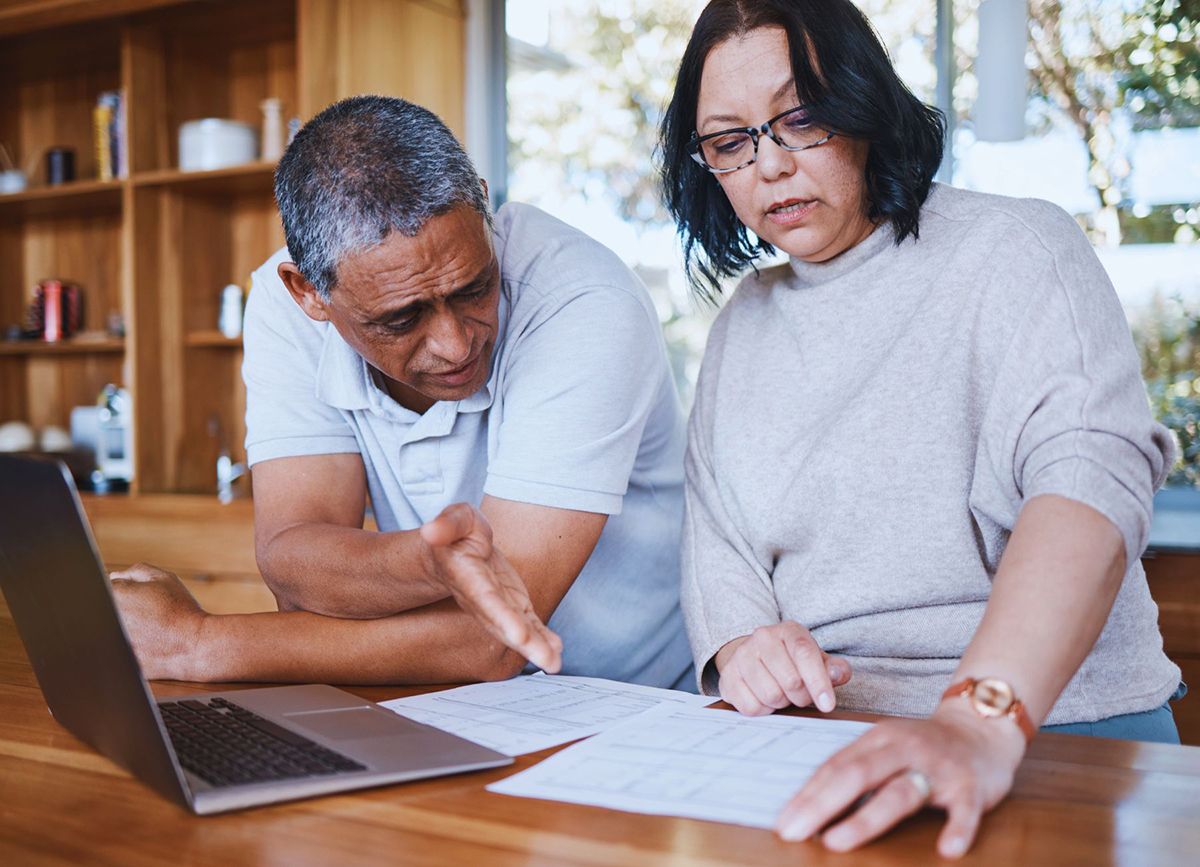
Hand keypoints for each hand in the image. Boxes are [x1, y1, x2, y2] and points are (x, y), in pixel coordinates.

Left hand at [110, 563, 208, 680]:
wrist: (194, 644)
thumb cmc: (181, 610)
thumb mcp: (164, 579)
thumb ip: (136, 571)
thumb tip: (115, 576)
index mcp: (114, 596)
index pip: (108, 588)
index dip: (126, 591)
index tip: (141, 599)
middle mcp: (107, 619)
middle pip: (105, 610)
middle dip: (122, 609)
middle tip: (146, 614)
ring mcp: (110, 642)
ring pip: (109, 631)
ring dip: (124, 628)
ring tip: (148, 630)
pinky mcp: (116, 661)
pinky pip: (116, 651)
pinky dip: (129, 647)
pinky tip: (147, 645)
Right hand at [421, 503, 562, 673]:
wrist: (455, 549)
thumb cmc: (457, 532)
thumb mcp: (455, 518)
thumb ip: (447, 524)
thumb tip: (430, 531)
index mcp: (468, 576)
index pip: (485, 599)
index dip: (501, 617)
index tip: (518, 634)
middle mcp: (483, 598)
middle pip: (503, 624)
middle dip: (524, 643)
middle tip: (547, 660)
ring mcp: (499, 605)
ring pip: (517, 629)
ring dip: (536, 648)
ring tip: (554, 664)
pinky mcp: (513, 605)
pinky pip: (528, 624)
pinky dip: (542, 637)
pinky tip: (556, 649)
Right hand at [714, 622, 850, 715]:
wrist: (753, 658)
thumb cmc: (791, 662)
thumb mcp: (816, 660)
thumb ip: (834, 668)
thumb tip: (837, 674)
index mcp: (788, 631)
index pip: (805, 654)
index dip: (819, 682)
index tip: (828, 704)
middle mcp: (762, 638)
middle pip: (791, 681)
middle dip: (802, 697)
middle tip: (800, 696)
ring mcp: (742, 656)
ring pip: (771, 696)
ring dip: (782, 703)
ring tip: (781, 694)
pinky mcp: (728, 677)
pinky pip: (752, 707)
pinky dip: (763, 710)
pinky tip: (764, 699)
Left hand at [774, 699, 1026, 857]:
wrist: (982, 729)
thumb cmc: (922, 748)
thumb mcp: (884, 749)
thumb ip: (854, 769)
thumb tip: (810, 804)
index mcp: (877, 739)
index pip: (835, 767)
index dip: (807, 795)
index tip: (782, 822)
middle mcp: (903, 748)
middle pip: (856, 775)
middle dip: (821, 805)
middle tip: (794, 832)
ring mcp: (937, 766)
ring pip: (900, 792)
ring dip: (866, 818)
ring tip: (837, 842)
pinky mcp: (971, 785)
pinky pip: (964, 809)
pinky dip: (957, 829)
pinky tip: (947, 850)